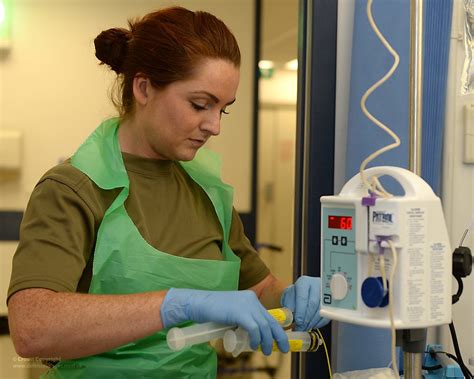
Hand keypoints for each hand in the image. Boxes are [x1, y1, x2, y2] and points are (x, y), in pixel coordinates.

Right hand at [161, 288, 288, 354]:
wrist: (199, 304)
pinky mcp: (240, 312)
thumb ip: (243, 319)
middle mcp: (251, 299)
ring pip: (264, 326)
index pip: (268, 315)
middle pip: (270, 320)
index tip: (280, 341)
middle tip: (282, 349)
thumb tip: (252, 335)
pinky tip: (253, 346)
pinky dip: (256, 339)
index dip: (276, 330)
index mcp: (251, 298)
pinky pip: (254, 329)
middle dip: (278, 336)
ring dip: (267, 341)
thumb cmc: (213, 311)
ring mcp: (246, 305)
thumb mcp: (233, 313)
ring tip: (265, 351)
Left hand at [280, 276, 328, 330]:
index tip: (298, 322)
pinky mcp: (331, 301)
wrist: (303, 292)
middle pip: (313, 304)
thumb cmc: (295, 295)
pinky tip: (313, 325)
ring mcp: (325, 292)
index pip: (303, 297)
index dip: (300, 311)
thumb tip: (289, 318)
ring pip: (321, 310)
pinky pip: (327, 314)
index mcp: (304, 282)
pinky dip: (320, 323)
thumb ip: (289, 307)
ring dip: (312, 322)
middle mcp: (316, 284)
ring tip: (305, 328)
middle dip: (306, 318)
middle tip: (301, 328)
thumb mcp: (288, 298)